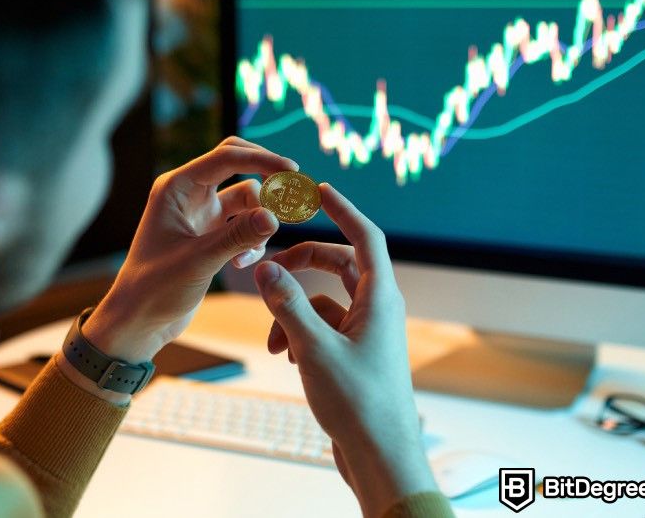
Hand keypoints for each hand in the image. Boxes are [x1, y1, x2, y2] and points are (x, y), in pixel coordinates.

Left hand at [82, 137, 296, 363]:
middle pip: (237, 165)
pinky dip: (251, 240)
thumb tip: (274, 216)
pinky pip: (243, 225)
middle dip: (265, 178)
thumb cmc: (155, 288)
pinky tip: (242, 264)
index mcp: (176, 187)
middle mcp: (188, 194)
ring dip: (260, 218)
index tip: (293, 171)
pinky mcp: (210, 236)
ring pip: (245, 198)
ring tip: (262, 243)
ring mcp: (200, 214)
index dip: (262, 159)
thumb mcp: (199, 261)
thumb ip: (238, 237)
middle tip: (293, 194)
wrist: (139, 320)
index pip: (226, 156)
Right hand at [253, 183, 436, 516]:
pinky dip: (298, 333)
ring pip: (323, 301)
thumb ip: (287, 306)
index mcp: (380, 299)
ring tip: (272, 340)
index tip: (320, 190)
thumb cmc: (358, 403)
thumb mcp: (314, 350)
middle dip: (302, 263)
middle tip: (269, 264)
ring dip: (293, 311)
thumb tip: (265, 267)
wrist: (378, 455)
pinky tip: (283, 355)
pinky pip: (321, 327)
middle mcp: (376, 310)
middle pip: (338, 265)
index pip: (366, 238)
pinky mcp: (352, 353)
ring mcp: (364, 332)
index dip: (344, 210)